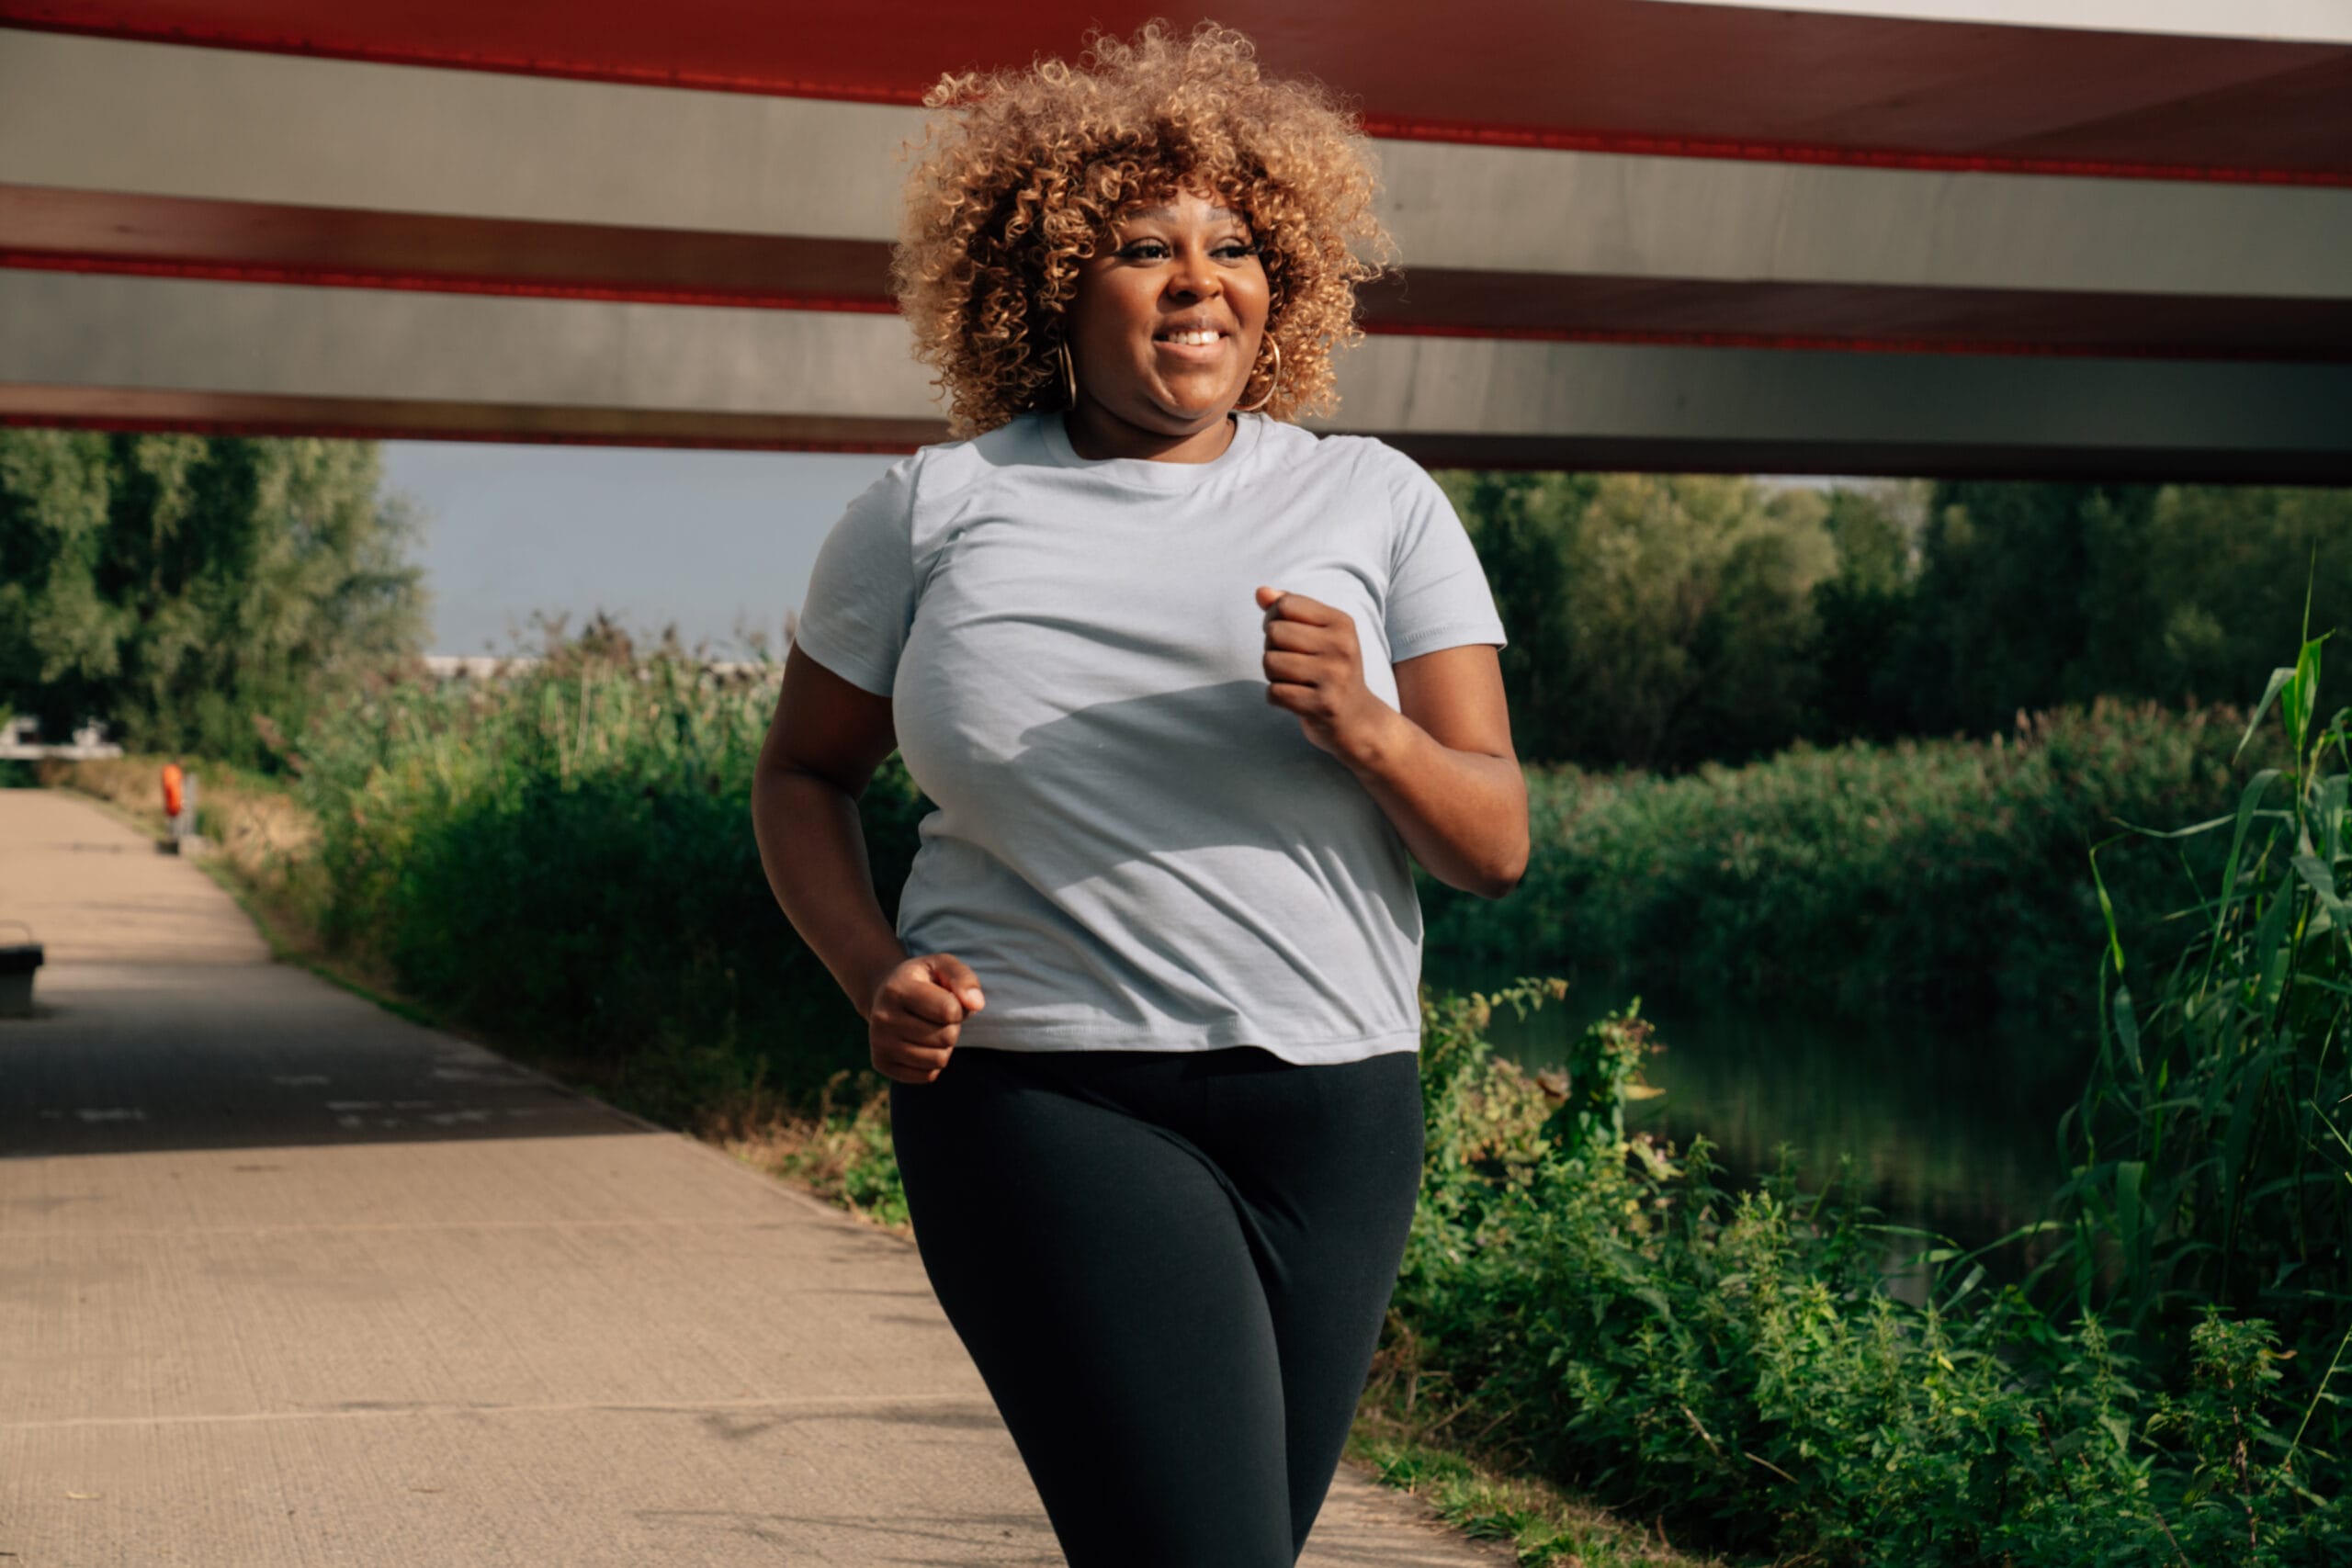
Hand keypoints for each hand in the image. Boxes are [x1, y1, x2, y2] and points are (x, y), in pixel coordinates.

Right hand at [866, 953, 985, 1083]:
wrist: (884, 996)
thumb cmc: (923, 981)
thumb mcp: (943, 966)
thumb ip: (964, 979)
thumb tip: (976, 1005)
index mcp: (897, 989)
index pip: (950, 1010)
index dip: (958, 1007)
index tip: (946, 998)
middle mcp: (883, 1018)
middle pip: (946, 1037)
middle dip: (952, 1027)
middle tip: (936, 1016)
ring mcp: (879, 1043)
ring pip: (938, 1059)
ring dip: (944, 1046)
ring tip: (929, 1028)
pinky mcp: (882, 1064)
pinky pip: (928, 1075)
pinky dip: (932, 1062)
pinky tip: (920, 1043)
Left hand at [1256, 585, 1392, 763]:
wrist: (1359, 720)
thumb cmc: (1331, 670)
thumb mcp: (1318, 634)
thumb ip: (1289, 609)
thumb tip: (1260, 592)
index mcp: (1342, 623)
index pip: (1285, 605)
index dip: (1273, 619)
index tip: (1285, 636)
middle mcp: (1342, 646)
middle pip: (1274, 633)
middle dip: (1272, 649)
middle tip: (1291, 664)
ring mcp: (1335, 677)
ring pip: (1270, 662)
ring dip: (1273, 675)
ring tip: (1294, 681)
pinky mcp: (1324, 705)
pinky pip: (1274, 692)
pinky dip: (1276, 698)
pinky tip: (1295, 700)